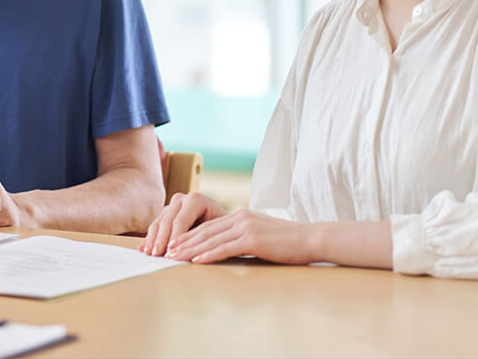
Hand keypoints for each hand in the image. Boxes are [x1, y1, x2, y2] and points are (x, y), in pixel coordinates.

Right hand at [139, 192, 226, 256]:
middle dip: (161, 240)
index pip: (180, 221)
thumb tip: (191, 253)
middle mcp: (182, 199)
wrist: (224, 227)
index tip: (170, 253)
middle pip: (167, 221)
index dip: (173, 238)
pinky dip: (150, 239)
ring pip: (158, 223)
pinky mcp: (165, 214)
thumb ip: (204, 239)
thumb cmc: (224, 231)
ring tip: (150, 254)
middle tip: (157, 255)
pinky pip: (155, 226)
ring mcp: (172, 206)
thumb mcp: (218, 234)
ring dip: (153, 240)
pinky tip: (145, 249)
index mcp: (196, 200)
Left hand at [164, 209, 318, 264]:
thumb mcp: (261, 235)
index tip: (174, 243)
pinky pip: (224, 248)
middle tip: (166, 250)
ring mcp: (245, 228)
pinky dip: (208, 255)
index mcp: (240, 216)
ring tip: (174, 257)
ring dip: (190, 250)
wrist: (311, 238)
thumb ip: (243, 238)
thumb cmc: (289, 241)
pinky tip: (196, 261)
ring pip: (210, 239)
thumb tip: (229, 248)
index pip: (208, 226)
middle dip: (183, 242)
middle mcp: (239, 218)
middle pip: (204, 231)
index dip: (189, 235)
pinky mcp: (252, 240)